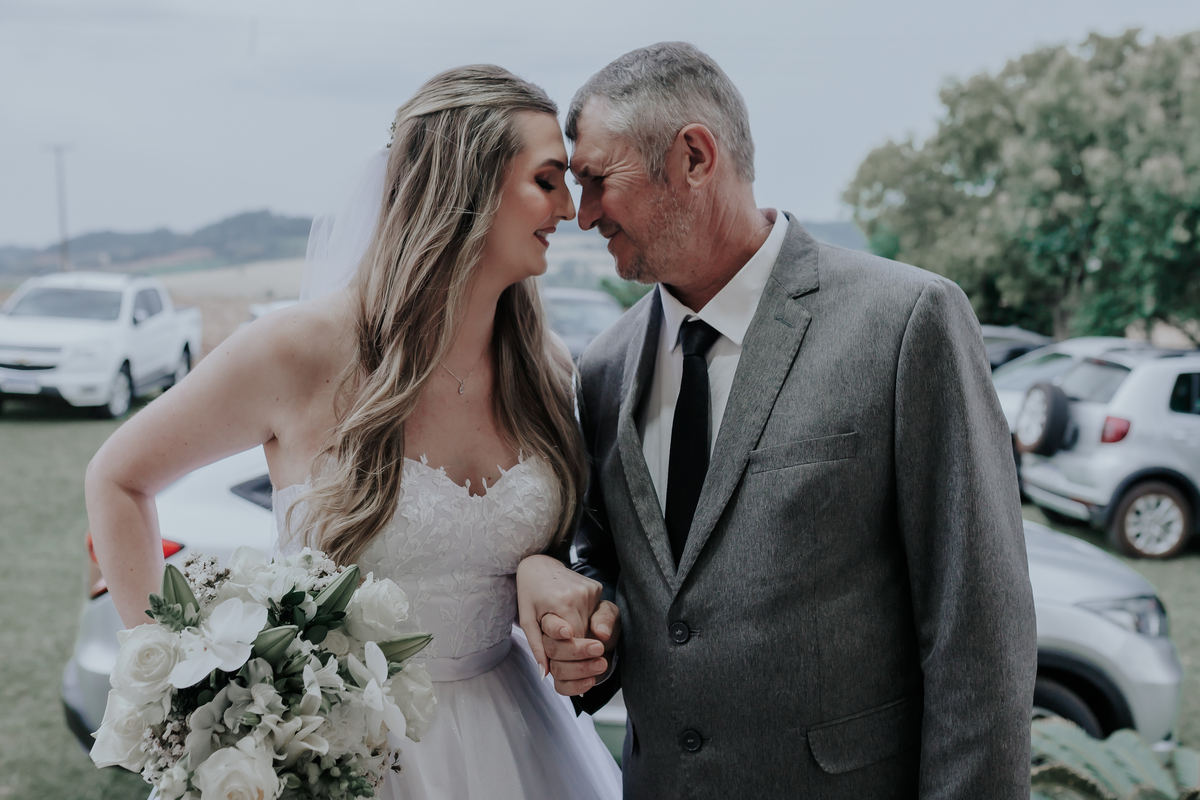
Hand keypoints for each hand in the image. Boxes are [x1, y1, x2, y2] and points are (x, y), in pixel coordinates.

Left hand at [516, 554, 603, 677]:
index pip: (574, 639)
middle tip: (565, 650)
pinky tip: (573, 613)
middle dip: (575, 645)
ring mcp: (590, 589)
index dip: (570, 652)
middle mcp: (580, 594)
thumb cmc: (530, 593)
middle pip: (584, 633)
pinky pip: (594, 613)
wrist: (539, 565)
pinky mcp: (596, 587)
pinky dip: (585, 620)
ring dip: (581, 632)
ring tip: (566, 627)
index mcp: (561, 602)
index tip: (567, 662)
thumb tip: (544, 674)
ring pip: (591, 624)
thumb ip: (537, 646)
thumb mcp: (527, 620)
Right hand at [542, 599, 619, 695]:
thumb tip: (601, 633)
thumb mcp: (608, 614)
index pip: (548, 625)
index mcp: (557, 620)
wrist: (607, 642)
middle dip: (576, 651)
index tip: (569, 632)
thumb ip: (604, 618)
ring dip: (581, 669)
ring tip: (602, 663)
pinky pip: (561, 687)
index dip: (555, 629)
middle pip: (552, 650)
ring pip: (556, 669)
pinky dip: (576, 686)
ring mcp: (555, 661)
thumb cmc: (602, 623)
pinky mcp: (562, 678)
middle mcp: (551, 641)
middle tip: (599, 648)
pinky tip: (591, 680)